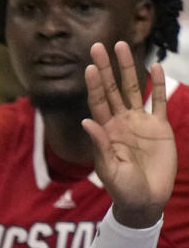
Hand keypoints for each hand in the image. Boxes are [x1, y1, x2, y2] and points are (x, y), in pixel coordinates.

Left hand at [82, 40, 175, 227]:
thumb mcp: (110, 170)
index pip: (98, 103)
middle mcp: (121, 122)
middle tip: (98, 46)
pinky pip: (159, 102)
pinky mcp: (160, 127)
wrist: (145, 201)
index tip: (89, 67)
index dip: (94, 85)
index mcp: (106, 132)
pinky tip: (155, 67)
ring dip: (129, 68)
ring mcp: (140, 122)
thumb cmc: (123, 189)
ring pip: (134, 89)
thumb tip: (87, 120)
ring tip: (123, 46)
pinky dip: (158, 85)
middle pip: (113, 89)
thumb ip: (101, 145)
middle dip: (105, 68)